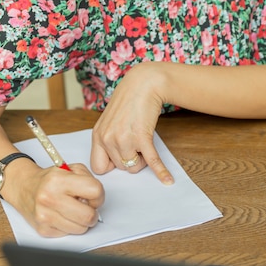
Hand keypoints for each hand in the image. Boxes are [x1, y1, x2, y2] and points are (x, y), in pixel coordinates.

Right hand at [12, 163, 104, 236]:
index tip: (93, 196)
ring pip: (81, 228)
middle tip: (86, 207)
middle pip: (89, 216)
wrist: (23, 187)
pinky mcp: (43, 229)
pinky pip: (69, 234)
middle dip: (93, 212)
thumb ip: (89, 180)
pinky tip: (62, 216)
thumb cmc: (50, 179)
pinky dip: (70, 226)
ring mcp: (44, 216)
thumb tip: (96, 202)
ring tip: (73, 211)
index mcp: (58, 180)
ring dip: (82, 221)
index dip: (99, 195)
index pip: (95, 191)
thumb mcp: (71, 169)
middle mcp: (49, 198)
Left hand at [90, 63, 173, 184]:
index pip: (99, 168)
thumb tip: (121, 161)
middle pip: (121, 168)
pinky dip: (161, 171)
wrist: (143, 85)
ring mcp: (124, 139)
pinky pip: (151, 161)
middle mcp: (108, 139)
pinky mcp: (142, 137)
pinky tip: (168, 180)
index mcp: (98, 136)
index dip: (111, 166)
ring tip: (143, 141)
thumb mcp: (110, 122)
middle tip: (136, 144)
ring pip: (134, 167)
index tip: (120, 158)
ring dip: (143, 159)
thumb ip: (110, 140)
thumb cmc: (129, 102)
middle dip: (132, 160)